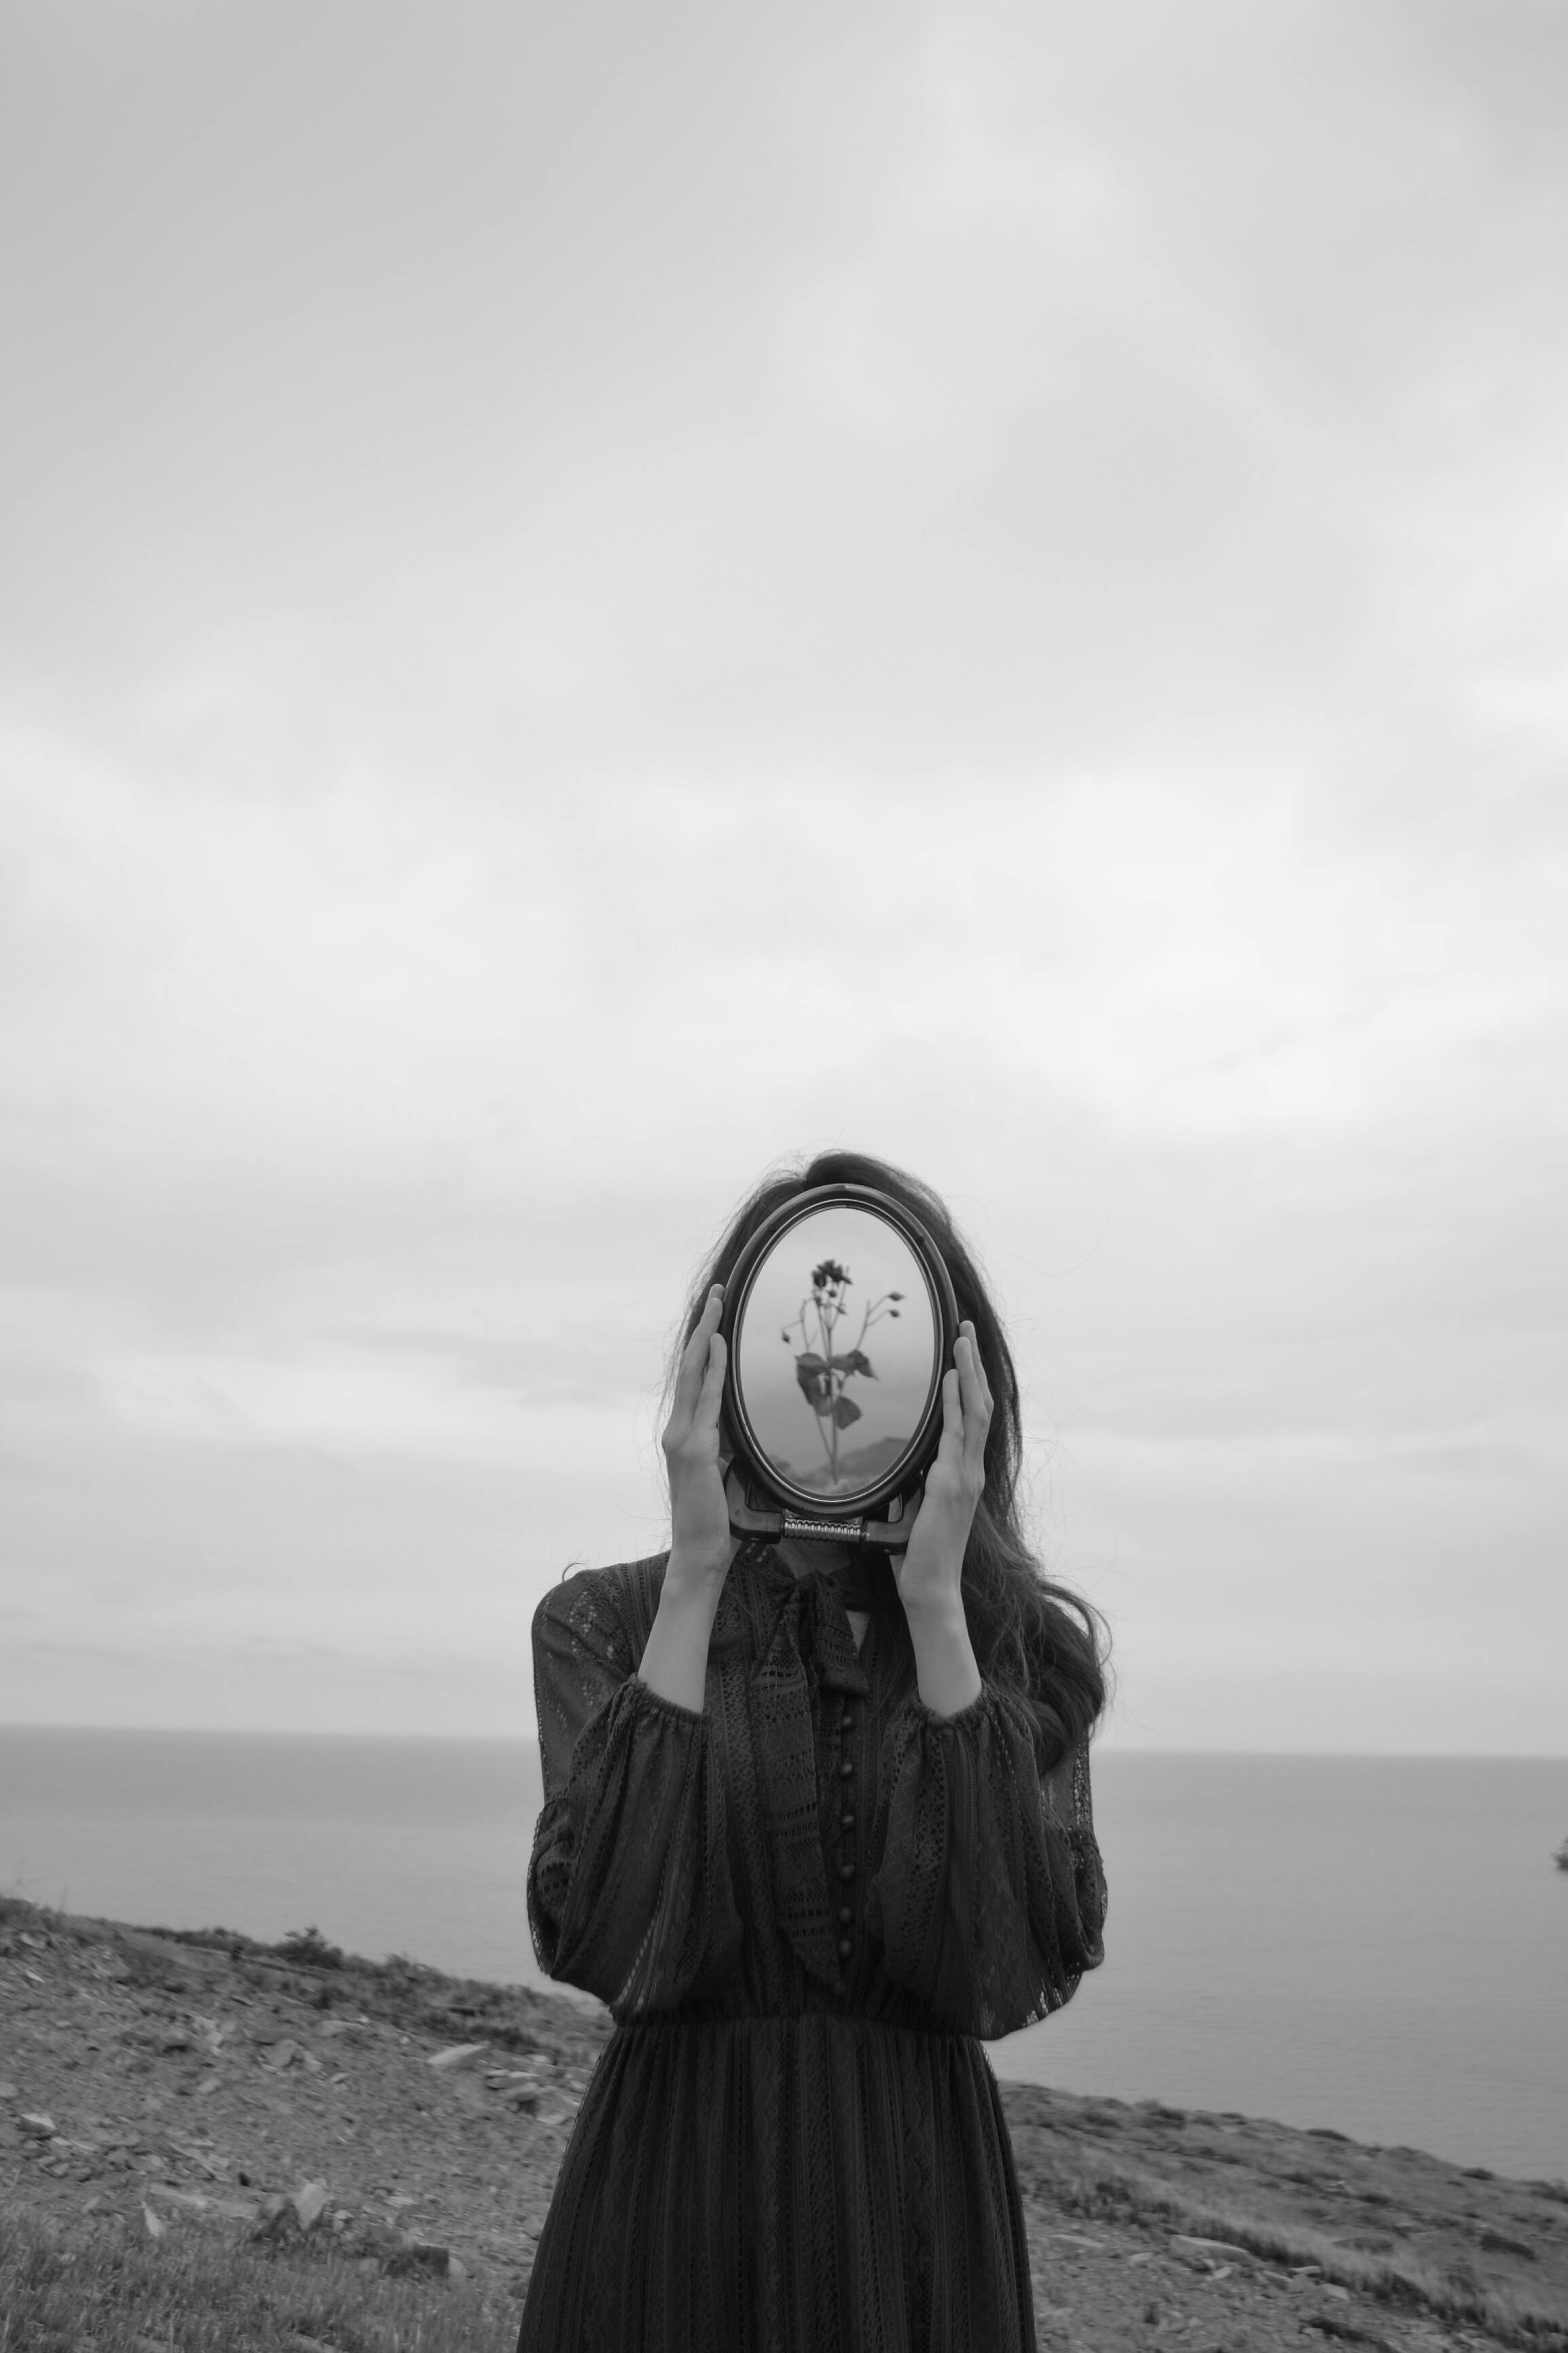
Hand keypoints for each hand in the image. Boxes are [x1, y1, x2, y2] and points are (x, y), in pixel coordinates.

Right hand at [661, 1284, 736, 1590]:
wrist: (699, 1549)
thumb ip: (724, 1443)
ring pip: (692, 1373)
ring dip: (705, 1335)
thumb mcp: (721, 1470)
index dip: (700, 1342)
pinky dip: (712, 1369)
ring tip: (716, 1305)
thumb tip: (738, 1426)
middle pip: (687, 1364)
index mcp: (682, 1433)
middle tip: (716, 1292)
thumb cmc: (712, 1516)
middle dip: (702, 1325)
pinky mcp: (694, 1449)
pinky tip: (720, 1346)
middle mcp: (675, 1429)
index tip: (713, 1312)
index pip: (690, 1377)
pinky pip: (705, 1400)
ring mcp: (681, 1437)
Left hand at [892, 1321, 992, 1624]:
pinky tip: (951, 1381)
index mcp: (964, 1473)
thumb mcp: (914, 1505)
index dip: (972, 1382)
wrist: (930, 1587)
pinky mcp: (951, 1486)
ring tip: (962, 1341)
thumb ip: (913, 1480)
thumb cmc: (919, 1552)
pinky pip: (957, 1436)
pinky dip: (956, 1405)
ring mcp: (965, 1477)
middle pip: (981, 1405)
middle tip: (966, 1328)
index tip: (964, 1350)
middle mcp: (971, 1470)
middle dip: (974, 1364)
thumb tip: (899, 1461)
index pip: (973, 1417)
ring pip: (975, 1413)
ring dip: (969, 1374)